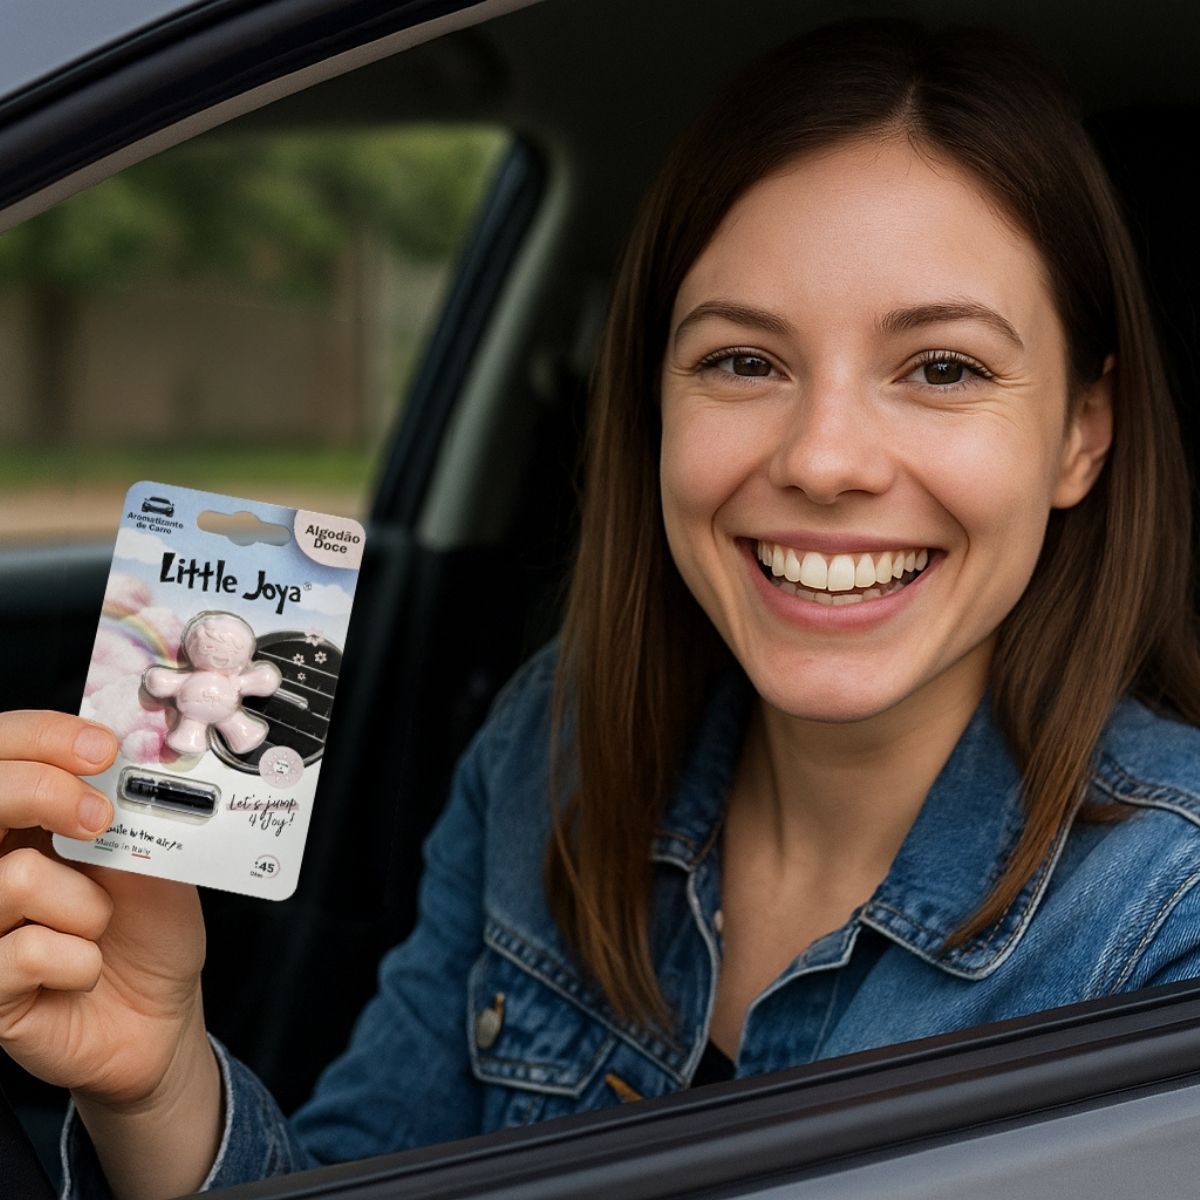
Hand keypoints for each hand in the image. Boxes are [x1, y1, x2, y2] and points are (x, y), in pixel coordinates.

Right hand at [0, 711, 207, 1108]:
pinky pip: (27, 952)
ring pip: (13, 878)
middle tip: (100, 820)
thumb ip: (128, 808)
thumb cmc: (148, 926)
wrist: (160, 1014)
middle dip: (43, 792)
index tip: (101, 749)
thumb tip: (128, 757)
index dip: (38, 737)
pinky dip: (79, 960)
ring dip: (87, 903)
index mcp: (22, 821)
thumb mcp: (150, 854)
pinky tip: (83, 971)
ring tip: (100, 924)